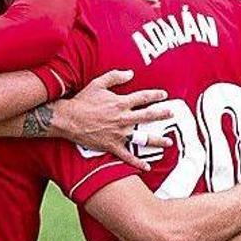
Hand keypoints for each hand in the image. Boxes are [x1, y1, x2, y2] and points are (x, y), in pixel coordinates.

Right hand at [50, 70, 173, 170]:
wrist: (69, 119)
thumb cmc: (82, 100)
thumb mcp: (98, 83)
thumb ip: (115, 77)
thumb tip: (131, 73)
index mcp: (121, 103)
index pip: (143, 97)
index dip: (155, 95)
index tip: (163, 95)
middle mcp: (123, 118)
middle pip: (148, 116)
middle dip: (162, 114)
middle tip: (171, 114)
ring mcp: (119, 133)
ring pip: (143, 137)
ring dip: (158, 140)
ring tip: (168, 142)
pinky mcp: (112, 145)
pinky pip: (128, 156)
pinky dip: (137, 162)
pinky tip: (147, 167)